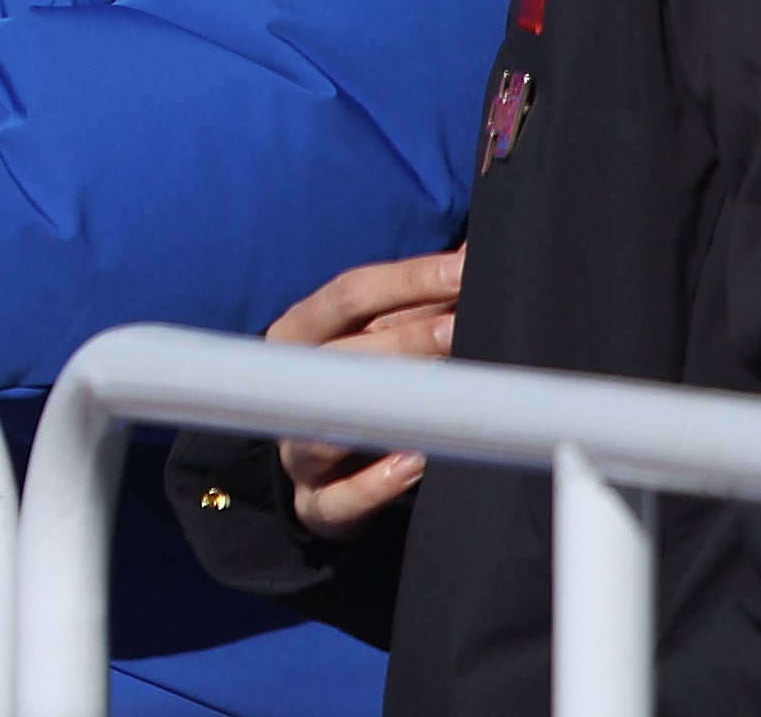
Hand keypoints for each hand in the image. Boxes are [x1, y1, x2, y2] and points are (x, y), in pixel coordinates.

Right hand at [271, 248, 461, 538]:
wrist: (328, 464)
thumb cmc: (361, 379)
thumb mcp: (379, 333)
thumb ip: (418, 302)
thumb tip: (473, 255)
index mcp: (298, 332)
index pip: (349, 294)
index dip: (409, 279)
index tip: (463, 270)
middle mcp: (287, 388)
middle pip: (343, 356)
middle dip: (409, 340)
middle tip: (462, 328)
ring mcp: (296, 449)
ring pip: (327, 430)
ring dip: (387, 412)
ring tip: (442, 399)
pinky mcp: (315, 505)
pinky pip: (337, 500)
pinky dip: (376, 485)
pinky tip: (416, 462)